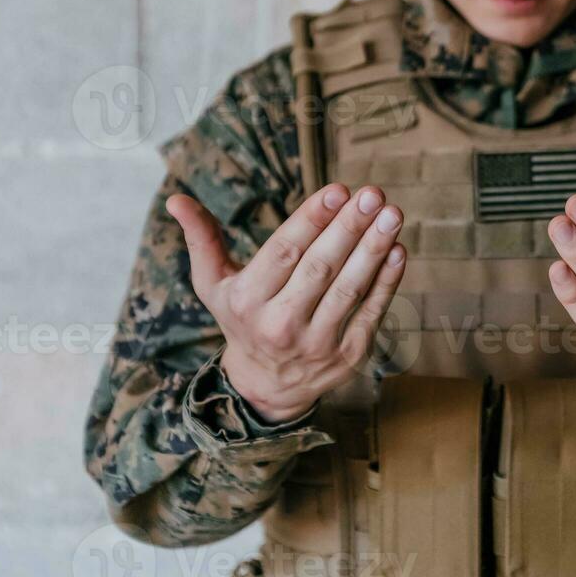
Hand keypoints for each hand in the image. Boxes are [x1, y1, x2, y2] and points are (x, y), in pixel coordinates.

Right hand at [166, 184, 407, 422]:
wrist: (264, 387)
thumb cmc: (240, 318)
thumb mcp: (212, 284)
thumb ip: (201, 240)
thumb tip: (176, 199)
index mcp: (246, 301)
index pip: (283, 253)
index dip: (312, 220)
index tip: (338, 189)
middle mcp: (280, 324)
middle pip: (320, 269)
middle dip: (348, 228)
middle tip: (371, 194)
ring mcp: (317, 343)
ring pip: (349, 289)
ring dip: (374, 249)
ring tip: (391, 214)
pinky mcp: (348, 356)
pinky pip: (371, 313)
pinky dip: (387, 281)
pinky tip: (398, 249)